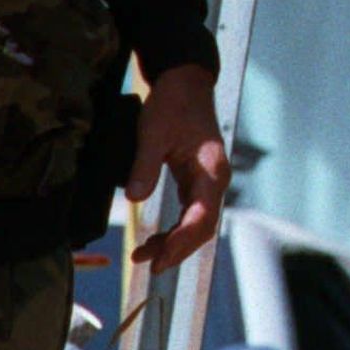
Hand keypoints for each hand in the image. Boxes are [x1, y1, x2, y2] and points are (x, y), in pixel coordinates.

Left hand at [128, 65, 229, 273]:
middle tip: (150, 266)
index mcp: (210, 170)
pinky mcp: (198, 180)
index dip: (181, 241)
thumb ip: (144, 167)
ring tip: (144, 256)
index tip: (160, 259)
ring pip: (197, 224)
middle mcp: (215, 180)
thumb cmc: (173, 104)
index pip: (200, 216)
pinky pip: (190, 213)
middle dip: (177, 249)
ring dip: (174, 242)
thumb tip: (134, 199)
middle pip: (202, 227)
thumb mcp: (152, 133)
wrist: (184, 83)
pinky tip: (154, 239)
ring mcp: (208, 181)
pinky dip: (174, 230)